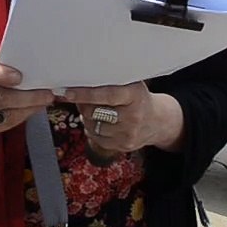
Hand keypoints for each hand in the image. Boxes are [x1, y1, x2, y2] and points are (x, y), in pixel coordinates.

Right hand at [0, 60, 53, 136]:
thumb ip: (2, 69)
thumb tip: (33, 72)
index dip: (0, 74)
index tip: (18, 76)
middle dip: (27, 97)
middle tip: (46, 94)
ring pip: (6, 114)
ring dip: (30, 108)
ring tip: (44, 102)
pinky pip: (7, 124)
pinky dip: (24, 116)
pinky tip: (33, 109)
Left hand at [62, 83, 178, 152]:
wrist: (157, 120)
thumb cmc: (136, 97)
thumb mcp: (129, 84)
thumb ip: (109, 81)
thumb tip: (78, 80)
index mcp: (134, 94)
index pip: (106, 95)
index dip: (85, 94)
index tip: (68, 92)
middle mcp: (134, 115)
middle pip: (95, 112)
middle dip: (83, 106)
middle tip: (79, 98)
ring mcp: (130, 133)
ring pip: (93, 127)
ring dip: (86, 118)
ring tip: (91, 110)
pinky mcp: (125, 146)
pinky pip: (97, 139)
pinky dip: (92, 130)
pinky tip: (98, 122)